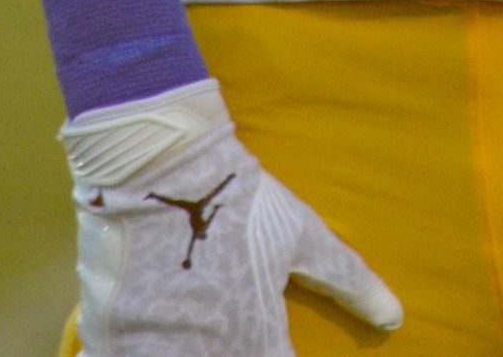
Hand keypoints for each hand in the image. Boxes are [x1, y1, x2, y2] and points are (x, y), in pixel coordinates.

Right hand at [66, 77, 401, 355]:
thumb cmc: (241, 198)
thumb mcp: (301, 234)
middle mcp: (206, 354)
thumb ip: (347, 280)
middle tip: (236, 332)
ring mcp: (152, 349)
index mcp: (256, 338)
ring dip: (185, 353)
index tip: (277, 350)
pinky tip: (150, 338)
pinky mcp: (108, 336)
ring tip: (198, 331)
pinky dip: (134, 353)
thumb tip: (393, 317)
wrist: (157, 164)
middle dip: (235, 356)